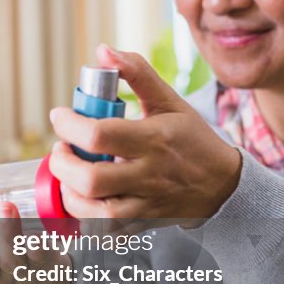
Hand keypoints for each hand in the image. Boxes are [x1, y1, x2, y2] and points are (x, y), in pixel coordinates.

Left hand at [50, 45, 240, 225]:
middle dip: (63, 164)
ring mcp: (145, 204)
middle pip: (91, 180)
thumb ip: (137, 73)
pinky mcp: (141, 225)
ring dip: (69, 194)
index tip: (61, 116)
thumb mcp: (170, 100)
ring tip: (68, 174)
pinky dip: (85, 217)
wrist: (223, 185)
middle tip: (61, 149)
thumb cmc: (192, 140)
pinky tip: (82, 197)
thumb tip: (103, 51)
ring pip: (95, 212)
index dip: (69, 125)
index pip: (100, 134)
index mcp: (154, 140)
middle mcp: (149, 175)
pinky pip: (105, 231)